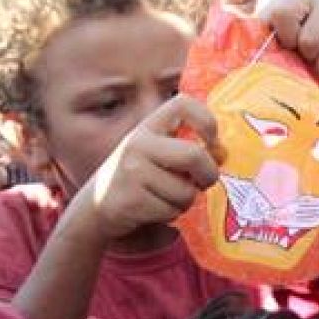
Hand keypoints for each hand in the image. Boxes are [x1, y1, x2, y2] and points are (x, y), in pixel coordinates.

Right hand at [78, 96, 220, 242]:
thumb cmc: (137, 179)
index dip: (207, 120)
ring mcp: (132, 171)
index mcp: (149, 126)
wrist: (95, 207)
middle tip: (204, 182)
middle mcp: (139, 143)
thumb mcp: (156, 154)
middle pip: (194, 155)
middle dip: (209, 174)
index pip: (183, 103)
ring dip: (186, 201)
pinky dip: (171, 215)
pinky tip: (155, 210)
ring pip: (186, 192)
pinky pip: (171, 211)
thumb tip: (222, 154)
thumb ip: (185, 149)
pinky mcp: (131, 199)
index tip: (212, 141)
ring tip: (169, 198)